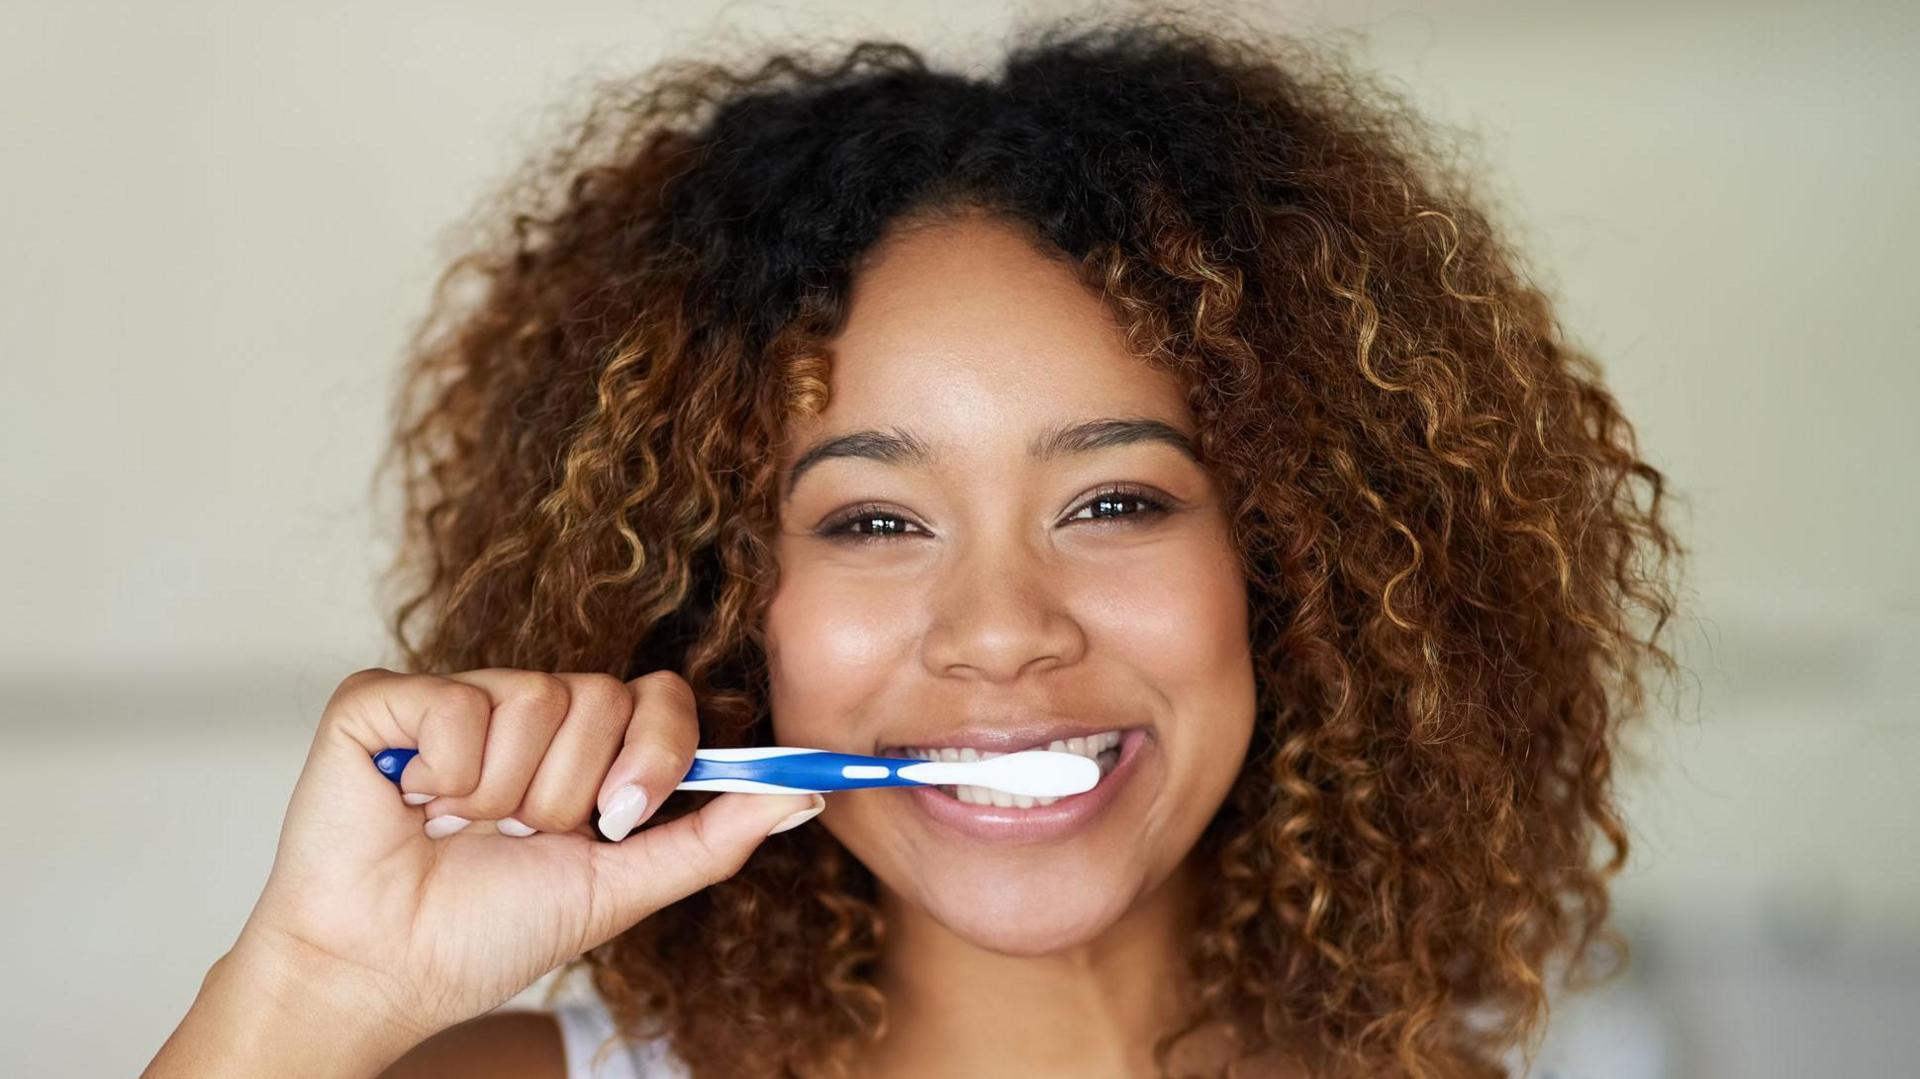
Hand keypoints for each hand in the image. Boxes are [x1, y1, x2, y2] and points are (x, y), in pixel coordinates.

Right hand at [232, 667, 823, 1046]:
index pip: (658, 696)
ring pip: (535, 699)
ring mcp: (456, 699)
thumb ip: (712, 838)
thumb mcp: (621, 888)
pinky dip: (444, 772)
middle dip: (568, 793)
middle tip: (516, 837)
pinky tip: (412, 803)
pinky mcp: (383, 701)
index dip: (653, 752)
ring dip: (503, 794)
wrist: (382, 972)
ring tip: (458, 828)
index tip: (619, 820)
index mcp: (582, 750)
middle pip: (603, 696)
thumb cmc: (487, 934)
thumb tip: (804, 795)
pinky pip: (458, 701)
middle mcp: (525, 712)